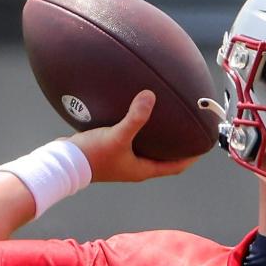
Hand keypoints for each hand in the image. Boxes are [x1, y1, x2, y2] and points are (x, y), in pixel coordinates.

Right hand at [70, 90, 200, 181]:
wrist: (63, 162)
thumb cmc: (92, 156)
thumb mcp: (117, 136)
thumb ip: (135, 118)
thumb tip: (150, 96)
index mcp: (142, 169)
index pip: (175, 167)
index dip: (191, 158)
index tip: (203, 145)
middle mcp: (135, 167)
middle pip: (164, 158)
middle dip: (177, 146)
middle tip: (188, 129)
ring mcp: (122, 160)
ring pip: (147, 148)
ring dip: (158, 137)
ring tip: (167, 119)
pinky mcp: (111, 151)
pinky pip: (132, 139)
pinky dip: (139, 129)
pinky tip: (137, 113)